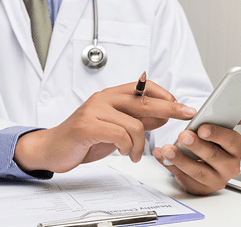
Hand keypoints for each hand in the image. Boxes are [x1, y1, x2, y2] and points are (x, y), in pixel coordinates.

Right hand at [14, 81, 196, 172]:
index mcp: (111, 95)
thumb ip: (138, 120)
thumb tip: (164, 116)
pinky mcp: (87, 126)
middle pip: (145, 101)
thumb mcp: (116, 127)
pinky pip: (120, 136)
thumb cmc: (85, 138)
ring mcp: (94, 110)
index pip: (144, 87)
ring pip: (135, 124)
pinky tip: (125, 153)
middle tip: (188, 114)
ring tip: (135, 154)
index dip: (166, 95)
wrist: (52, 149)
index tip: (182, 106)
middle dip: (171, 108)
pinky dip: (128, 148)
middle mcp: (103, 98)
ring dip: (141, 144)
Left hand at [152, 107, 240, 194]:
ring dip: (180, 159)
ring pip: (198, 171)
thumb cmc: (212, 141)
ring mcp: (214, 179)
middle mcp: (229, 166)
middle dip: (197, 146)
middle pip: (214, 157)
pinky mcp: (200, 187)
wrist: (203, 159)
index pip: (232, 141)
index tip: (202, 128)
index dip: (217, 134)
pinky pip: (183, 178)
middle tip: (183, 136)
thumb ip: (234, 117)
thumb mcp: (222, 127)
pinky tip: (162, 156)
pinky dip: (170, 166)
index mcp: (237, 149)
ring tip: (168, 149)